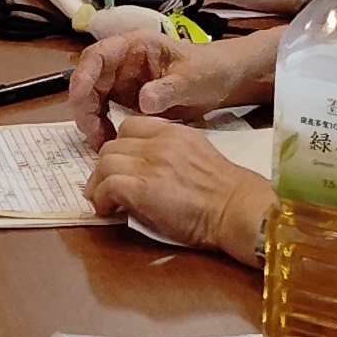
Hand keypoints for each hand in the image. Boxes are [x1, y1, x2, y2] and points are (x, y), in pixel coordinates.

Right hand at [69, 24, 254, 140]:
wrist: (222, 81)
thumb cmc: (208, 70)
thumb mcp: (191, 79)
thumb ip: (168, 89)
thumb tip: (144, 101)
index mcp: (135, 46)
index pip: (98, 55)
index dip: (83, 75)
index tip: (79, 97)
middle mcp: (122, 60)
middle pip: (88, 79)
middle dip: (84, 106)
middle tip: (92, 133)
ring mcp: (121, 79)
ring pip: (91, 97)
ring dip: (90, 119)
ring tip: (101, 142)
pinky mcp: (124, 97)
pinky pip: (102, 110)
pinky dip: (100, 125)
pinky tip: (109, 140)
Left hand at [89, 118, 274, 263]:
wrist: (237, 209)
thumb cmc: (226, 193)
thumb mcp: (199, 157)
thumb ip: (173, 154)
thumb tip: (150, 169)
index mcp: (174, 132)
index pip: (131, 126)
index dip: (121, 147)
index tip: (123, 165)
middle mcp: (159, 142)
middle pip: (112, 145)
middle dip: (106, 166)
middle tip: (109, 186)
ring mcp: (149, 164)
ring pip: (104, 163)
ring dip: (99, 183)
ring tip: (106, 201)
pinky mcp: (141, 188)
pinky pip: (106, 186)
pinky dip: (101, 199)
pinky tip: (109, 210)